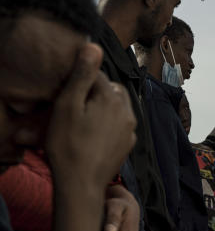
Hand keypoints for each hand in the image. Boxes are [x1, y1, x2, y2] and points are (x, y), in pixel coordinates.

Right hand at [45, 44, 135, 188]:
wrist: (81, 183)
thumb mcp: (68, 106)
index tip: (67, 92)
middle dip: (95, 92)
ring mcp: (130, 129)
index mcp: (113, 98)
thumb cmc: (68, 144)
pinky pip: (120, 124)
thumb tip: (94, 46)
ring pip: (117, 107)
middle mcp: (128, 111)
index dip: (80, 80)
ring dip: (103, 107)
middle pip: (110, 90)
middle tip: (75, 105)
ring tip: (83, 119)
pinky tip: (93, 133)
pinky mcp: (128, 144)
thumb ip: (82, 75)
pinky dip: (108, 123)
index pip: (97, 75)